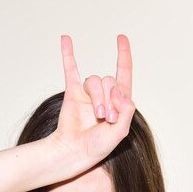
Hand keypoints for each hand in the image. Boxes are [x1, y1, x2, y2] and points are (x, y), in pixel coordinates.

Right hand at [50, 35, 135, 165]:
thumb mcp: (121, 132)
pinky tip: (66, 39)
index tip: (121, 39)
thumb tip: (118, 91)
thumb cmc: (97, 147)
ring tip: (98, 115)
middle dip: (111, 99)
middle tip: (107, 118)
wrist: (74, 152)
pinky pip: (70, 70)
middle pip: (110, 81)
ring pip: (95, 81)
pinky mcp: (72, 93)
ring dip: (98, 97)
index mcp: (118, 103)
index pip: (124, 74)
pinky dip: (68, 54)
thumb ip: (126, 110)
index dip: (124, 56)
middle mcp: (103, 95)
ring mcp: (87, 94)